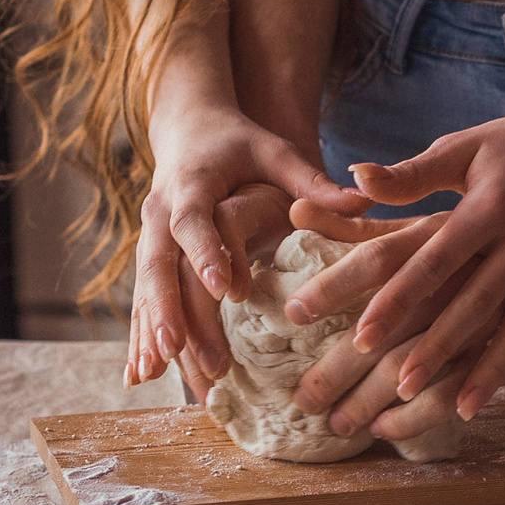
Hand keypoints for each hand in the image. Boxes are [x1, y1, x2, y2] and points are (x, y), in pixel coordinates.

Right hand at [126, 107, 365, 390]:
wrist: (190, 128)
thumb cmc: (239, 142)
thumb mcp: (276, 153)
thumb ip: (313, 181)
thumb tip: (363, 200)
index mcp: (192, 184)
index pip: (195, 221)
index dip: (206, 254)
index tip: (226, 290)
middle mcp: (161, 212)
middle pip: (157, 265)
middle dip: (167, 309)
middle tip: (181, 350)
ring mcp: (149, 236)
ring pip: (144, 290)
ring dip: (150, 333)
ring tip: (156, 375)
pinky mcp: (150, 256)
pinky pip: (141, 301)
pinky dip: (140, 338)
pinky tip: (141, 375)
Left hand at [285, 102, 504, 419]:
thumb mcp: (460, 150)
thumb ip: (408, 175)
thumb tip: (354, 177)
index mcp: (489, 205)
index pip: (434, 260)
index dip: (398, 299)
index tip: (362, 336)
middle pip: (475, 303)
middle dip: (438, 347)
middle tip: (399, 386)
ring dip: (491, 371)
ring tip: (458, 410)